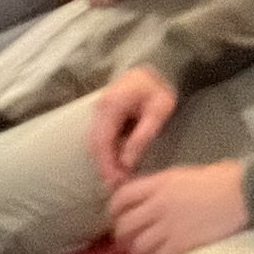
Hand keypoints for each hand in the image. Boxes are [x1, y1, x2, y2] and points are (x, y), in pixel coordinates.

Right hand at [88, 67, 178, 186]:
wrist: (156, 68)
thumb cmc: (159, 88)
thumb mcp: (159, 110)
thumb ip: (143, 135)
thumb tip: (128, 161)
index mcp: (112, 105)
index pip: (102, 141)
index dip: (106, 165)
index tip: (115, 181)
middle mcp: (100, 108)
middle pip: (95, 144)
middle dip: (104, 167)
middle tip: (118, 185)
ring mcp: (99, 110)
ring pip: (95, 143)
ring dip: (105, 161)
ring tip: (119, 179)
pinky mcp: (103, 115)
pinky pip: (101, 138)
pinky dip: (107, 153)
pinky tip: (118, 164)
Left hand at [108, 160, 250, 253]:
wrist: (248, 194)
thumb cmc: (227, 179)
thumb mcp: (190, 174)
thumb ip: (167, 187)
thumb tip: (156, 200)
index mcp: (161, 183)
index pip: (123, 197)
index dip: (115, 211)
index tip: (119, 219)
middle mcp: (158, 205)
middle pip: (125, 226)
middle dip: (123, 238)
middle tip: (128, 245)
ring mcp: (168, 227)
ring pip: (136, 248)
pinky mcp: (180, 247)